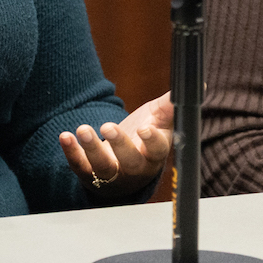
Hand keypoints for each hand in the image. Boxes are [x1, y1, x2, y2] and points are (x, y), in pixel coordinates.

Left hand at [59, 92, 173, 190]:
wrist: (122, 169)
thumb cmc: (144, 141)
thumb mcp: (158, 122)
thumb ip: (170, 106)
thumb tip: (197, 86)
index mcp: (154, 155)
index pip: (157, 151)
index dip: (152, 142)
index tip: (145, 129)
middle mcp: (134, 169)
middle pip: (130, 162)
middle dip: (119, 145)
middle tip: (107, 126)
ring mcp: (112, 175)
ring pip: (103, 167)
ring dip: (92, 149)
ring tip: (83, 129)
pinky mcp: (90, 176)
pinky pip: (80, 167)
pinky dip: (71, 153)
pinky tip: (65, 136)